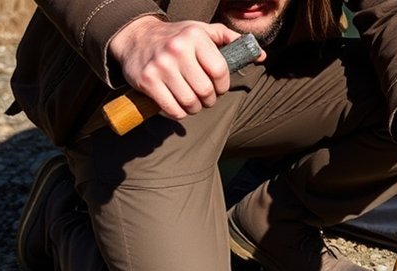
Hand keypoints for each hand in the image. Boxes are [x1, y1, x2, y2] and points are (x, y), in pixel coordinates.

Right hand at [108, 16, 264, 119]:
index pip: (220, 71)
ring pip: (190, 103)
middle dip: (210, 99)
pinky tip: (179, 105)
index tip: (219, 86)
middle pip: (206, 90)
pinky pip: (173, 110)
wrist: (136, 38)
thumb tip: (260, 55)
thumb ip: (230, 39)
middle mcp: (177, 50)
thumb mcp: (203, 31)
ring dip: (196, 108)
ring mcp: (160, 66)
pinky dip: (180, 113)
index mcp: (195, 36)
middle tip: (206, 97)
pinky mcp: (147, 81)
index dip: (223, 85)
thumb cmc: (177, 37)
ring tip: (194, 101)